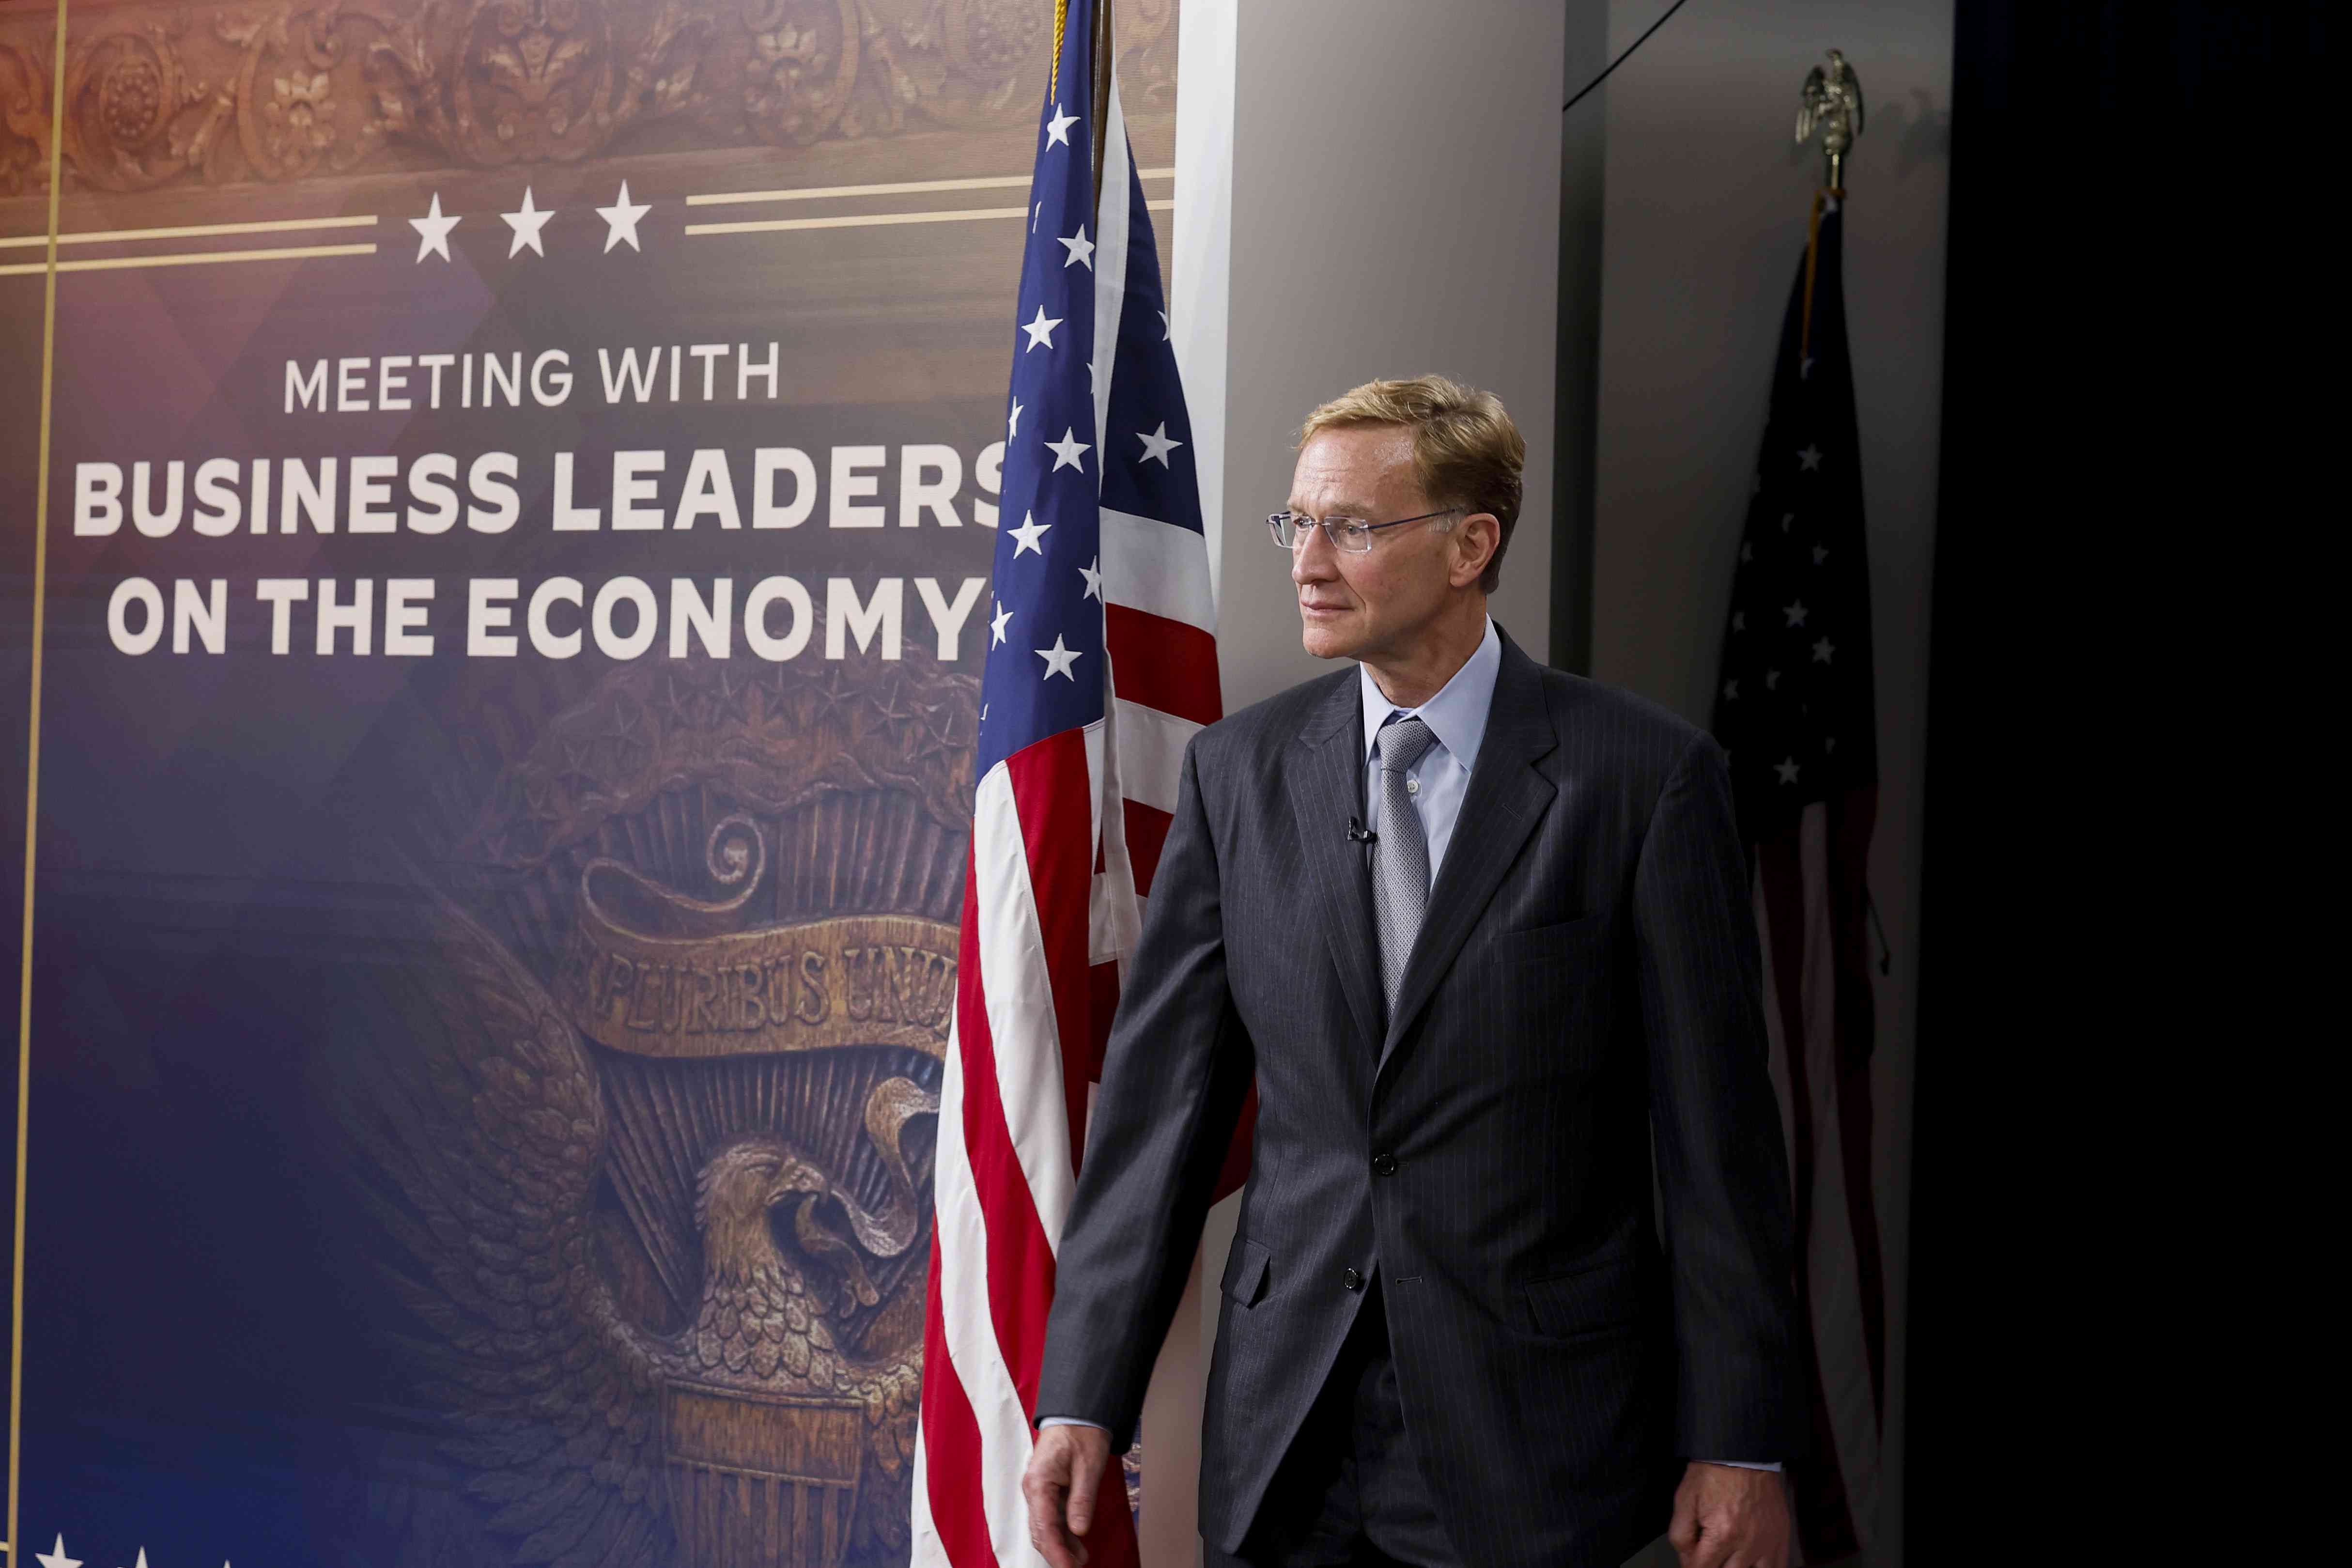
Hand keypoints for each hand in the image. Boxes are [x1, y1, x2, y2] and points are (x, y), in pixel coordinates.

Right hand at [1022, 1422, 1113, 1567]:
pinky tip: (1077, 1543)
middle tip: (1077, 1567)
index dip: (1055, 1552)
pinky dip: (1063, 1532)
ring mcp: (1038, 1490)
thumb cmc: (1082, 1434)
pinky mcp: (1047, 1490)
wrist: (1077, 1413)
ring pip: (1045, 1526)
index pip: (1043, 1527)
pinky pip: (1052, 1517)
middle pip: (1040, 1531)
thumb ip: (1082, 1499)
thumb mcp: (1088, 1466)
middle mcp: (1033, 1489)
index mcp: (1039, 1482)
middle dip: (1057, 1553)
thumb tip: (1079, 1530)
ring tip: (1081, 1559)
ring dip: (1061, 1545)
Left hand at [1667, 1461, 1791, 1567]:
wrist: (1743, 1453)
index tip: (1692, 1559)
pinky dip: (1763, 1567)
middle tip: (1709, 1555)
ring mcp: (1769, 1542)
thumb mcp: (1684, 1500)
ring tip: (1729, 1558)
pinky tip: (1751, 1562)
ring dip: (1738, 1567)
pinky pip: (1778, 1565)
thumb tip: (1687, 1559)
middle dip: (1714, 1566)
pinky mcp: (1781, 1536)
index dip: (1691, 1566)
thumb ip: (1681, 1535)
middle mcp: (1748, 1544)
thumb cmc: (1712, 1474)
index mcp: (1723, 1535)